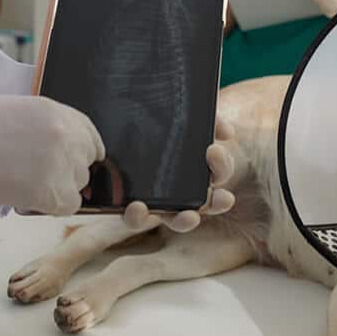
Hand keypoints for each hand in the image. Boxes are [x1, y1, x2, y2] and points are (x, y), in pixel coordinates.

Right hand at [0, 95, 104, 215]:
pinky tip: (32, 198)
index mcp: (59, 112)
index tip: (80, 157)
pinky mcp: (56, 191)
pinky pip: (70, 204)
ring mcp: (65, 164)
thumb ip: (47, 126)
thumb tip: (60, 147)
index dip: (84, 148)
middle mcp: (69, 136)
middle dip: (68, 168)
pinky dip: (53, 204)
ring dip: (59, 186)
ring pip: (78, 183)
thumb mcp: (21, 111)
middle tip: (40, 174)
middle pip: (85, 160)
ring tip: (28, 184)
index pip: (89, 133)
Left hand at [122, 117, 238, 232]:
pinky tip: (136, 206)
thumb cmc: (150, 119)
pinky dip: (138, 215)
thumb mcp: (180, 114)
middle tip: (224, 198)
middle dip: (217, 203)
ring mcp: (156, 200)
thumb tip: (228, 132)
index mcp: (195, 167)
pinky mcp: (128, 203)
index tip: (213, 150)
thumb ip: (205, 119)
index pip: (217, 172)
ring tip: (188, 216)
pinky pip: (135, 217)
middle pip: (207, 202)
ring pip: (176, 219)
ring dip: (185, 221)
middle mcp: (181, 189)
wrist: (108, 116)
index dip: (221, 166)